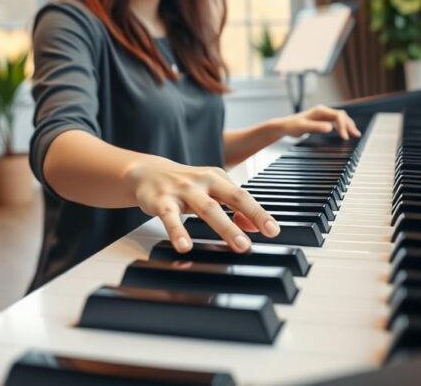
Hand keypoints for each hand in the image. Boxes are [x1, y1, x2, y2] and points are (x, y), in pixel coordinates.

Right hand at [128, 158, 280, 253]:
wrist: (147, 173)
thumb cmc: (184, 184)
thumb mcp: (210, 191)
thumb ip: (233, 207)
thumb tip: (254, 226)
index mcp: (217, 177)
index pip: (243, 196)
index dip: (260, 212)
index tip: (274, 230)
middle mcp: (203, 180)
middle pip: (232, 197)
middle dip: (251, 215)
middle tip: (266, 234)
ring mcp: (183, 190)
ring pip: (207, 208)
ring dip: (226, 226)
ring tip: (239, 245)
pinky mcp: (161, 201)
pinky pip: (171, 217)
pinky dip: (178, 231)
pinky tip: (184, 246)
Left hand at [280, 104, 361, 139]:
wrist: (284, 126)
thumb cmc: (292, 126)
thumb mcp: (303, 127)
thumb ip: (316, 127)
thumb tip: (330, 128)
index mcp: (321, 110)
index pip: (338, 116)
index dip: (343, 126)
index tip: (344, 137)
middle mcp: (323, 111)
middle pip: (342, 116)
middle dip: (349, 125)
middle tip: (355, 135)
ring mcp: (324, 115)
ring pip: (341, 119)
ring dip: (348, 125)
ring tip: (356, 134)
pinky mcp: (323, 120)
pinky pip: (336, 122)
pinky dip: (343, 127)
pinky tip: (346, 133)